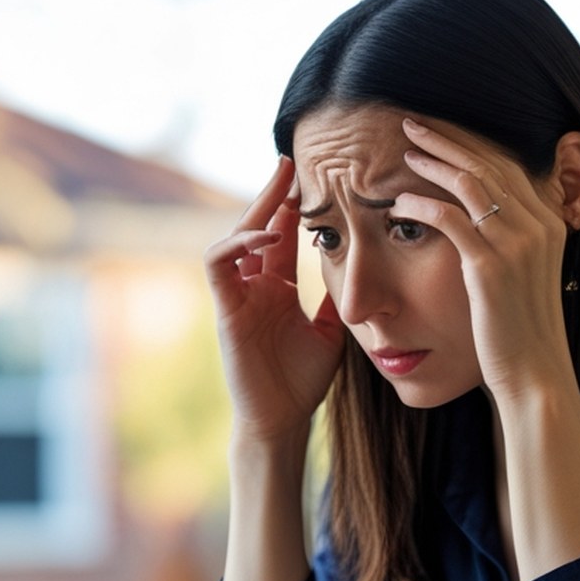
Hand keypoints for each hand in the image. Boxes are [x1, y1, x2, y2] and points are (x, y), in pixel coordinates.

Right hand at [202, 157, 344, 445]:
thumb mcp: (332, 327)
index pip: (282, 234)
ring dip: (255, 209)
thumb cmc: (304, 381)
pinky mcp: (224, 309)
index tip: (318, 177)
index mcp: (277, 287)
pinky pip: (219, 264)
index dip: (294, 205)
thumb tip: (361, 262)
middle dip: (273, 193)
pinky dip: (239, 243)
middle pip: (257, 225)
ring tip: (282, 186)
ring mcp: (237, 296)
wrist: (283, 419)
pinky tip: (268, 233)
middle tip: (293, 161)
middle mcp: (253, 285)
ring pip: (234, 236)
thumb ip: (337, 294)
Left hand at [391, 118, 577, 404]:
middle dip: (447, 139)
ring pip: (468, 183)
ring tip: (403, 153)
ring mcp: (516, 244)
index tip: (441, 131)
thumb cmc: (523, 330)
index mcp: (550, 223)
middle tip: (413, 124)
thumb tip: (485, 219)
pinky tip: (398, 205)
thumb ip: (514, 241)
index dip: (471, 143)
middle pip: (487, 163)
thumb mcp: (528, 276)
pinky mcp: (489, 266)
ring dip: (431, 163)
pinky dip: (420, 206)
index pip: (508, 166)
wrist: (536, 373)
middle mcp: (538, 225)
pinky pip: (448, 219)